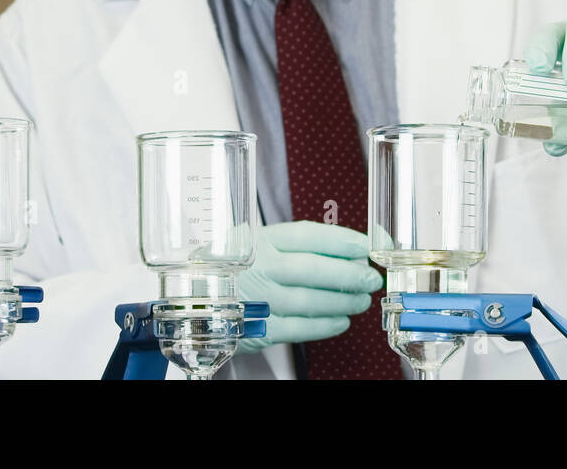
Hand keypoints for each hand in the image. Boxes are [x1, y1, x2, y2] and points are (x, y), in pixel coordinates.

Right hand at [236, 220, 383, 352]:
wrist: (195, 301)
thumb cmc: (235, 270)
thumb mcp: (256, 246)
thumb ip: (294, 247)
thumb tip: (348, 252)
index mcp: (258, 240)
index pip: (307, 235)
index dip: (342, 240)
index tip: (365, 246)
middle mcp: (257, 268)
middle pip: (314, 269)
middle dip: (350, 274)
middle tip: (371, 278)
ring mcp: (257, 299)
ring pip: (310, 301)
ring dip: (343, 301)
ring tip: (361, 300)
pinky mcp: (257, 329)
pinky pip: (300, 328)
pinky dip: (325, 325)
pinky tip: (341, 321)